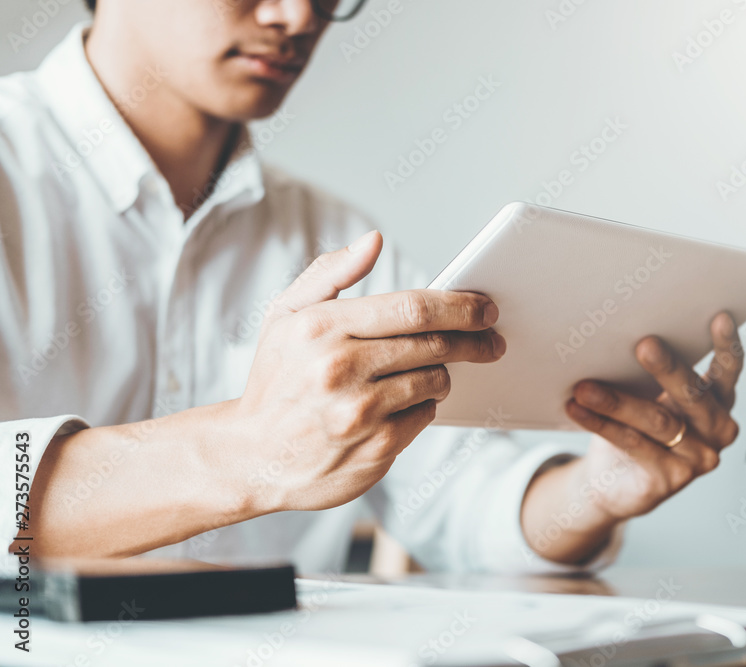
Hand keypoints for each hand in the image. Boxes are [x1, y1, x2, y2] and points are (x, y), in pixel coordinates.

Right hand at [220, 230, 505, 513]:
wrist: (251, 457)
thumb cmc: (275, 379)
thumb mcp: (285, 316)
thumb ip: (330, 273)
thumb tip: (373, 241)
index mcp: (320, 328)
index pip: (411, 308)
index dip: (459, 305)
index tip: (485, 306)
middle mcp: (339, 369)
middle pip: (433, 344)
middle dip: (471, 339)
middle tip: (491, 339)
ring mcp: (359, 413)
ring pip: (435, 380)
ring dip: (443, 373)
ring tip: (431, 370)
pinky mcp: (376, 449)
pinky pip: (425, 415)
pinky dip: (424, 405)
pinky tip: (403, 403)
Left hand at [567, 312, 742, 522]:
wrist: (615, 482)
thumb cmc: (636, 426)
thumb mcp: (649, 396)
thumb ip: (651, 374)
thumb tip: (621, 333)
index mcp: (718, 401)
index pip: (728, 370)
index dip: (727, 346)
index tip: (720, 317)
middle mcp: (717, 429)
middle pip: (692, 395)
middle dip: (667, 368)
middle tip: (644, 345)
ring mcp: (698, 457)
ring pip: (657, 422)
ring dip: (617, 401)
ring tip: (585, 387)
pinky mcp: (671, 478)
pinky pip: (633, 444)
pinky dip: (601, 424)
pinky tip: (578, 409)